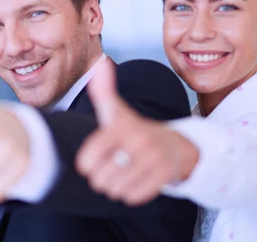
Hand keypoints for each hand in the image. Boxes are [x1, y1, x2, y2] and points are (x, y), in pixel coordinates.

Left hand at [75, 60, 198, 205]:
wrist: (174, 145)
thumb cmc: (134, 129)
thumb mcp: (116, 111)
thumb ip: (103, 91)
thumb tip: (100, 63)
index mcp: (120, 126)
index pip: (89, 160)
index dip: (87, 165)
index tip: (92, 161)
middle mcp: (138, 140)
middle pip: (100, 178)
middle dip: (102, 178)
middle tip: (112, 167)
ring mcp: (154, 157)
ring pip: (115, 190)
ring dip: (115, 187)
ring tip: (123, 173)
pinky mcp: (166, 175)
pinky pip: (133, 197)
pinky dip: (130, 194)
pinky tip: (136, 181)